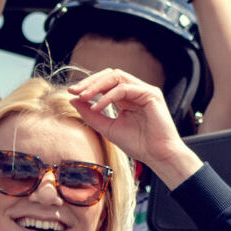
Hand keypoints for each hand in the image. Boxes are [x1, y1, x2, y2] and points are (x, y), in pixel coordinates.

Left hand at [69, 69, 202, 187]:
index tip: (72, 93)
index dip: (88, 85)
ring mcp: (144, 90)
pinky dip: (108, 97)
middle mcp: (136, 90)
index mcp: (127, 97)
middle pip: (110, 74)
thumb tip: (73, 100)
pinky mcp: (151, 94)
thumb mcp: (108, 128)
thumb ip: (91, 114)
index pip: (106, 82)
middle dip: (90, 81)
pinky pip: (124, 89)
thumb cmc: (138, 144)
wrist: (158, 156)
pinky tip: (98, 107)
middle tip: (74, 91)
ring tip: (83, 96)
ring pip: (117, 77)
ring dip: (97, 85)